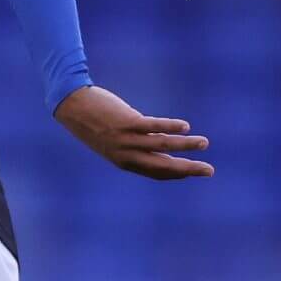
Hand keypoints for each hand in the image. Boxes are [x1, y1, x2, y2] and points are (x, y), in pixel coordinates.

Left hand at [55, 86, 212, 180]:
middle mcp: (126, 155)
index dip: (177, 173)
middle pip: (163, 166)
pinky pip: (152, 126)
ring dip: (185, 146)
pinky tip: (185, 126)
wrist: (72, 107)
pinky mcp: (126, 122)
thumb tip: (164, 144)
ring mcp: (126, 139)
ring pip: (161, 146)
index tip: (195, 172)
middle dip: (187, 169)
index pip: (157, 173)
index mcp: (125, 161)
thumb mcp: (116, 139)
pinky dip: (170, 127)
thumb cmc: (95, 123)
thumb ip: (138, 144)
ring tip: (204, 143)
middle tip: (209, 171)